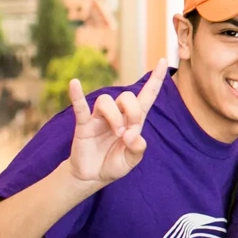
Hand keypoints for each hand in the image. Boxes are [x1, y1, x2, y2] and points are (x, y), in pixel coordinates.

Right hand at [65, 59, 168, 185]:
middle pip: (127, 96)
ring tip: (116, 134)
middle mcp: (118, 114)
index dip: (155, 79)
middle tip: (128, 133)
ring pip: (106, 101)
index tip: (163, 61)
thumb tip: (133, 136)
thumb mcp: (132, 161)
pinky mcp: (84, 124)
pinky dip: (77, 95)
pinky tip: (74, 83)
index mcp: (134, 121)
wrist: (93, 176)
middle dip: (132, 112)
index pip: (147, 95)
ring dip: (113, 117)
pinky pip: (80, 107)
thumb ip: (137, 149)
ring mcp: (99, 118)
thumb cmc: (114, 164)